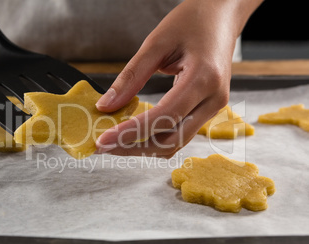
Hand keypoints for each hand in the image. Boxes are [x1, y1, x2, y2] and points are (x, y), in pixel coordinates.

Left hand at [95, 0, 262, 157]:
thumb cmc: (192, 21)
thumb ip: (131, 76)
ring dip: (144, 146)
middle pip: (171, 139)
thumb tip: (106, 105)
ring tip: (115, 141)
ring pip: (176, 141)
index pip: (164, 117)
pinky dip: (155, 137)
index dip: (131, 132)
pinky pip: (180, 132)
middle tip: (103, 145)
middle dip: (134, 147)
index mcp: (204, 78)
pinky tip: (134, 132)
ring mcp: (213, 107)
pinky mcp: (207, 109)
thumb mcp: (156, 43)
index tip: (103, 140)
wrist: (221, 15)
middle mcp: (213, 99)